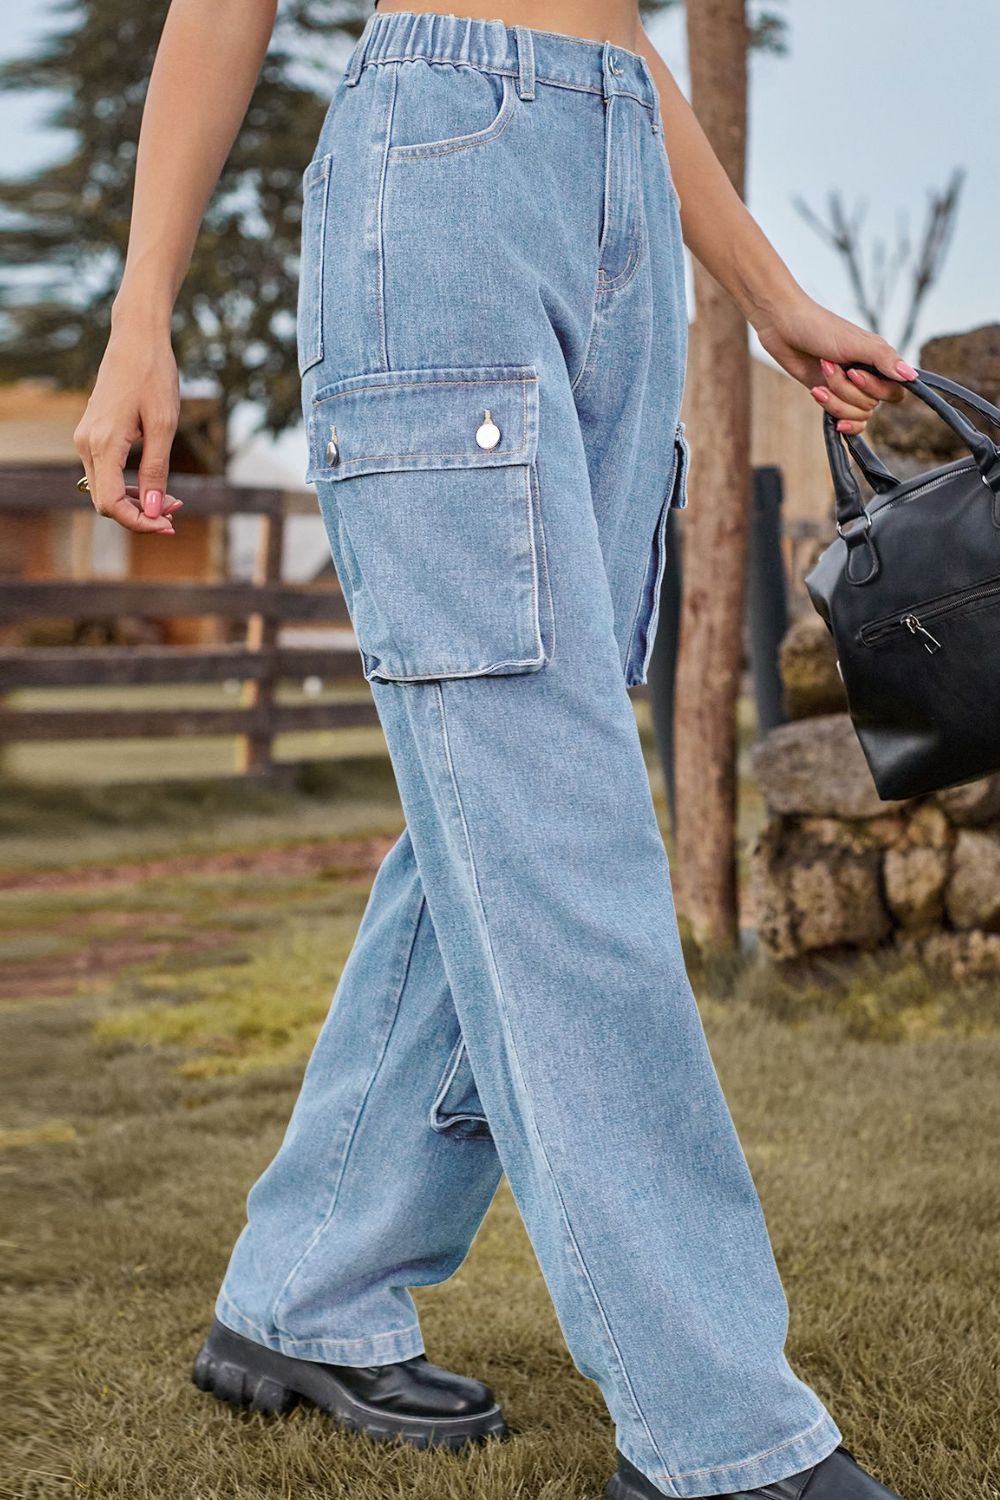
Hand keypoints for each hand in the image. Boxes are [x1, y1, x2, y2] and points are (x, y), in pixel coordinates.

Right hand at [74, 322, 182, 534]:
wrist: (136, 339)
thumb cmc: (154, 376)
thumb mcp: (164, 426)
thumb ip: (156, 470)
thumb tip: (154, 510)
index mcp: (103, 443)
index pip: (110, 503)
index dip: (139, 521)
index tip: (169, 524)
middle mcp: (86, 443)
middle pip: (104, 501)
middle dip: (140, 514)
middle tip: (177, 514)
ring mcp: (85, 438)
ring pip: (104, 489)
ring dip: (136, 502)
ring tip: (173, 501)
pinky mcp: (91, 434)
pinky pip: (105, 472)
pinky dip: (127, 486)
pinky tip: (154, 485)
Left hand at [752, 291, 916, 433]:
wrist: (784, 328)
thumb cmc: (821, 328)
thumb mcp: (856, 343)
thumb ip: (884, 360)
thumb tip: (911, 377)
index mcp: (879, 361)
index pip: (895, 392)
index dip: (875, 390)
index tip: (854, 373)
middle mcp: (867, 376)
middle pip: (871, 406)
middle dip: (846, 391)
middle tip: (828, 366)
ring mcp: (848, 389)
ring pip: (855, 414)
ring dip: (835, 399)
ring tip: (820, 378)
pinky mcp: (829, 396)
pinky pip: (843, 418)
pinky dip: (832, 412)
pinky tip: (818, 396)